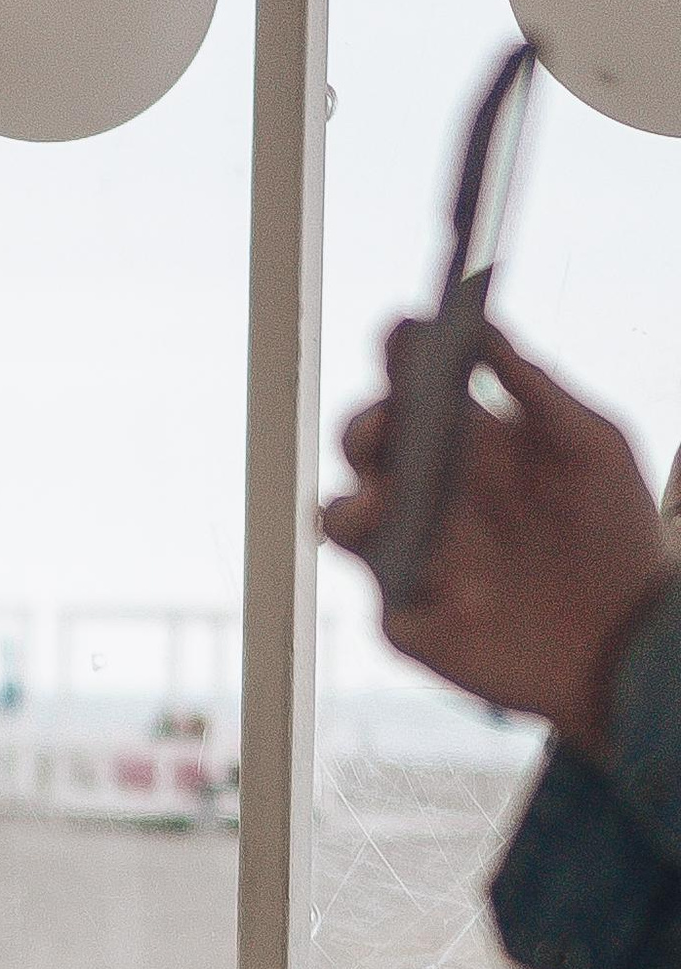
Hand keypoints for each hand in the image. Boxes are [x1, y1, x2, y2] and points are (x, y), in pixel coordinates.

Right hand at [322, 323, 671, 752]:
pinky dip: (413, 593)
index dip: (398, 358)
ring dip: (350, 507)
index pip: (412, 391)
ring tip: (382, 506)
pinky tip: (466, 594)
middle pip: (364, 448)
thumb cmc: (614, 535)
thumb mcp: (593, 445)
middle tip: (389, 424)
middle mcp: (429, 496)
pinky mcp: (409, 618)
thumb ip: (537, 386)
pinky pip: (388, 600)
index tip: (402, 332)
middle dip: (364, 428)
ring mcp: (412, 556)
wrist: (627, 640)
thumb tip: (485, 327)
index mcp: (467, 447)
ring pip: (342, 520)